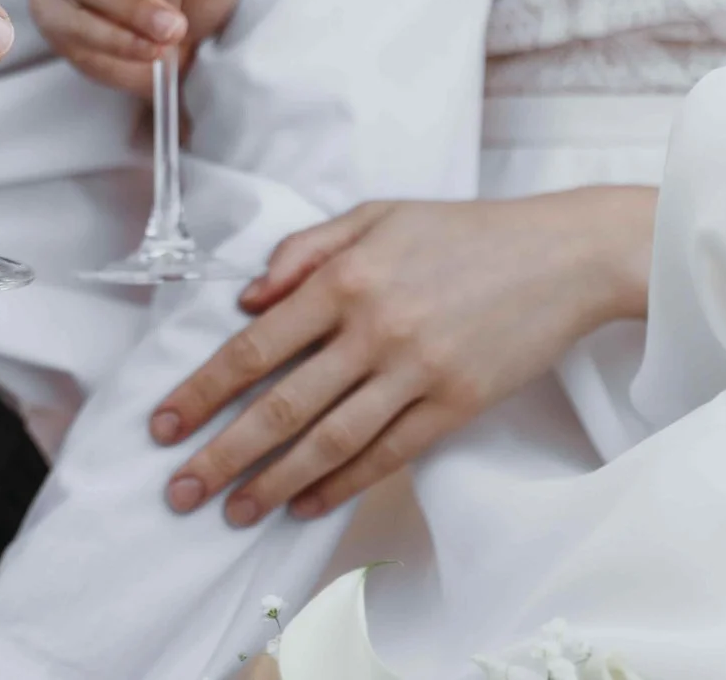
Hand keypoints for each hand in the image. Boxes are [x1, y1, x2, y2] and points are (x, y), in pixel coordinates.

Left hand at [150, 188, 656, 525]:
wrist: (561, 254)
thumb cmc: (463, 232)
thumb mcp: (376, 215)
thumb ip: (305, 250)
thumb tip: (246, 299)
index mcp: (346, 277)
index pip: (254, 347)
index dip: (203, 390)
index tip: (164, 424)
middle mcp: (374, 327)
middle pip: (280, 406)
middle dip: (221, 454)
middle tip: (180, 490)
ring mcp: (417, 371)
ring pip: (328, 441)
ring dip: (273, 483)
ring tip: (233, 511)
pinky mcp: (455, 404)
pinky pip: (387, 455)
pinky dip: (341, 484)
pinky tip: (306, 504)